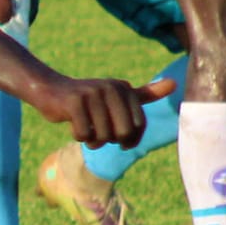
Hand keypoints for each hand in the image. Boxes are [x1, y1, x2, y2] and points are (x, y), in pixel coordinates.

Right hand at [33, 73, 176, 149]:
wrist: (51, 91)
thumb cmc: (89, 99)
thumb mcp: (118, 95)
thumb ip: (145, 93)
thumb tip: (174, 84)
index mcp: (124, 88)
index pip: (138, 126)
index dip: (130, 140)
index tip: (120, 140)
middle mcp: (111, 88)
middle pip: (123, 133)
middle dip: (110, 140)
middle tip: (100, 133)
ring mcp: (92, 93)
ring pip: (102, 136)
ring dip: (93, 140)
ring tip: (86, 128)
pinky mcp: (74, 102)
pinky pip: (84, 135)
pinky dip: (79, 136)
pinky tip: (74, 125)